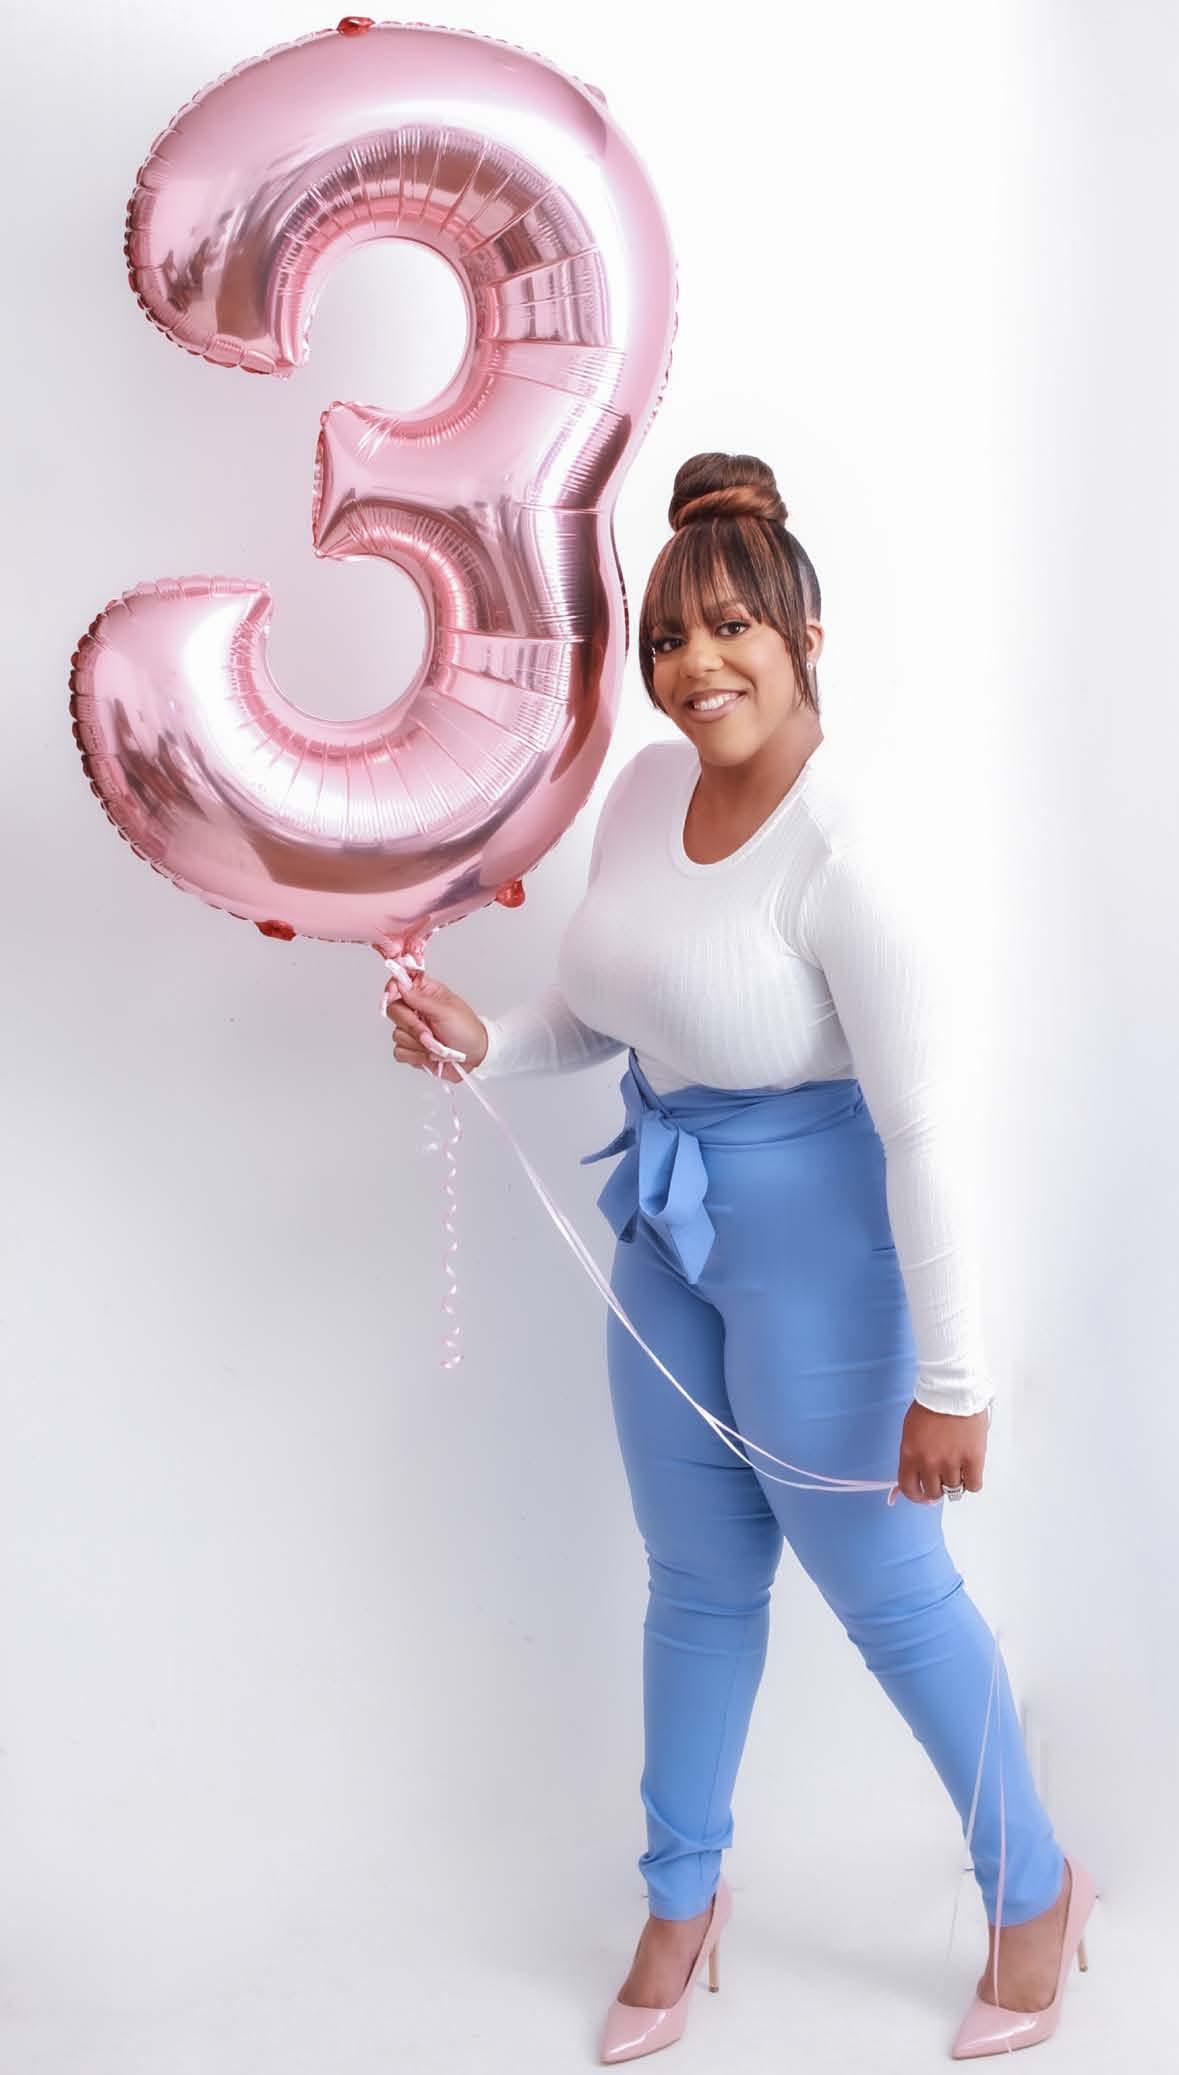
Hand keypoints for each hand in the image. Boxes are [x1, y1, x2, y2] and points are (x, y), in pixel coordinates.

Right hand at [383, 967, 489, 1083]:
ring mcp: (413, 1030)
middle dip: (412, 1026)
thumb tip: (400, 985)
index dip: (392, 988)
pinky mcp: (412, 1049)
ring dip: (419, 1044)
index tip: (392, 994)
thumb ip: (420, 999)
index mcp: (426, 993)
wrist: (474, 1058)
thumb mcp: (446, 1011)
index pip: (400, 983)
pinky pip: (400, 1052)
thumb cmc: (467, 1030)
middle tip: (429, 1033)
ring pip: (397, 1034)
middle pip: (394, 1011)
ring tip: (437, 1046)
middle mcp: (416, 1010)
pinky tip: (430, 1055)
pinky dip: (416, 1056)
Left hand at [895, 1402, 988, 1503]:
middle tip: (942, 1479)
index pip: (909, 1488)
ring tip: (958, 1467)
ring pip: (953, 1489)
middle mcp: (929, 1462)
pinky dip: (972, 1482)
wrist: (952, 1390)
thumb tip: (918, 1474)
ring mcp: (952, 1462)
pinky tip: (970, 1470)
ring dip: (955, 1481)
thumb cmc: (930, 1405)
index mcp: (910, 1454)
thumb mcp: (910, 1431)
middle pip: (933, 1492)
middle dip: (937, 1488)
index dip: (916, 1496)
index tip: (923, 1495)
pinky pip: (973, 1485)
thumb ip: (912, 1454)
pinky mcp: (973, 1458)